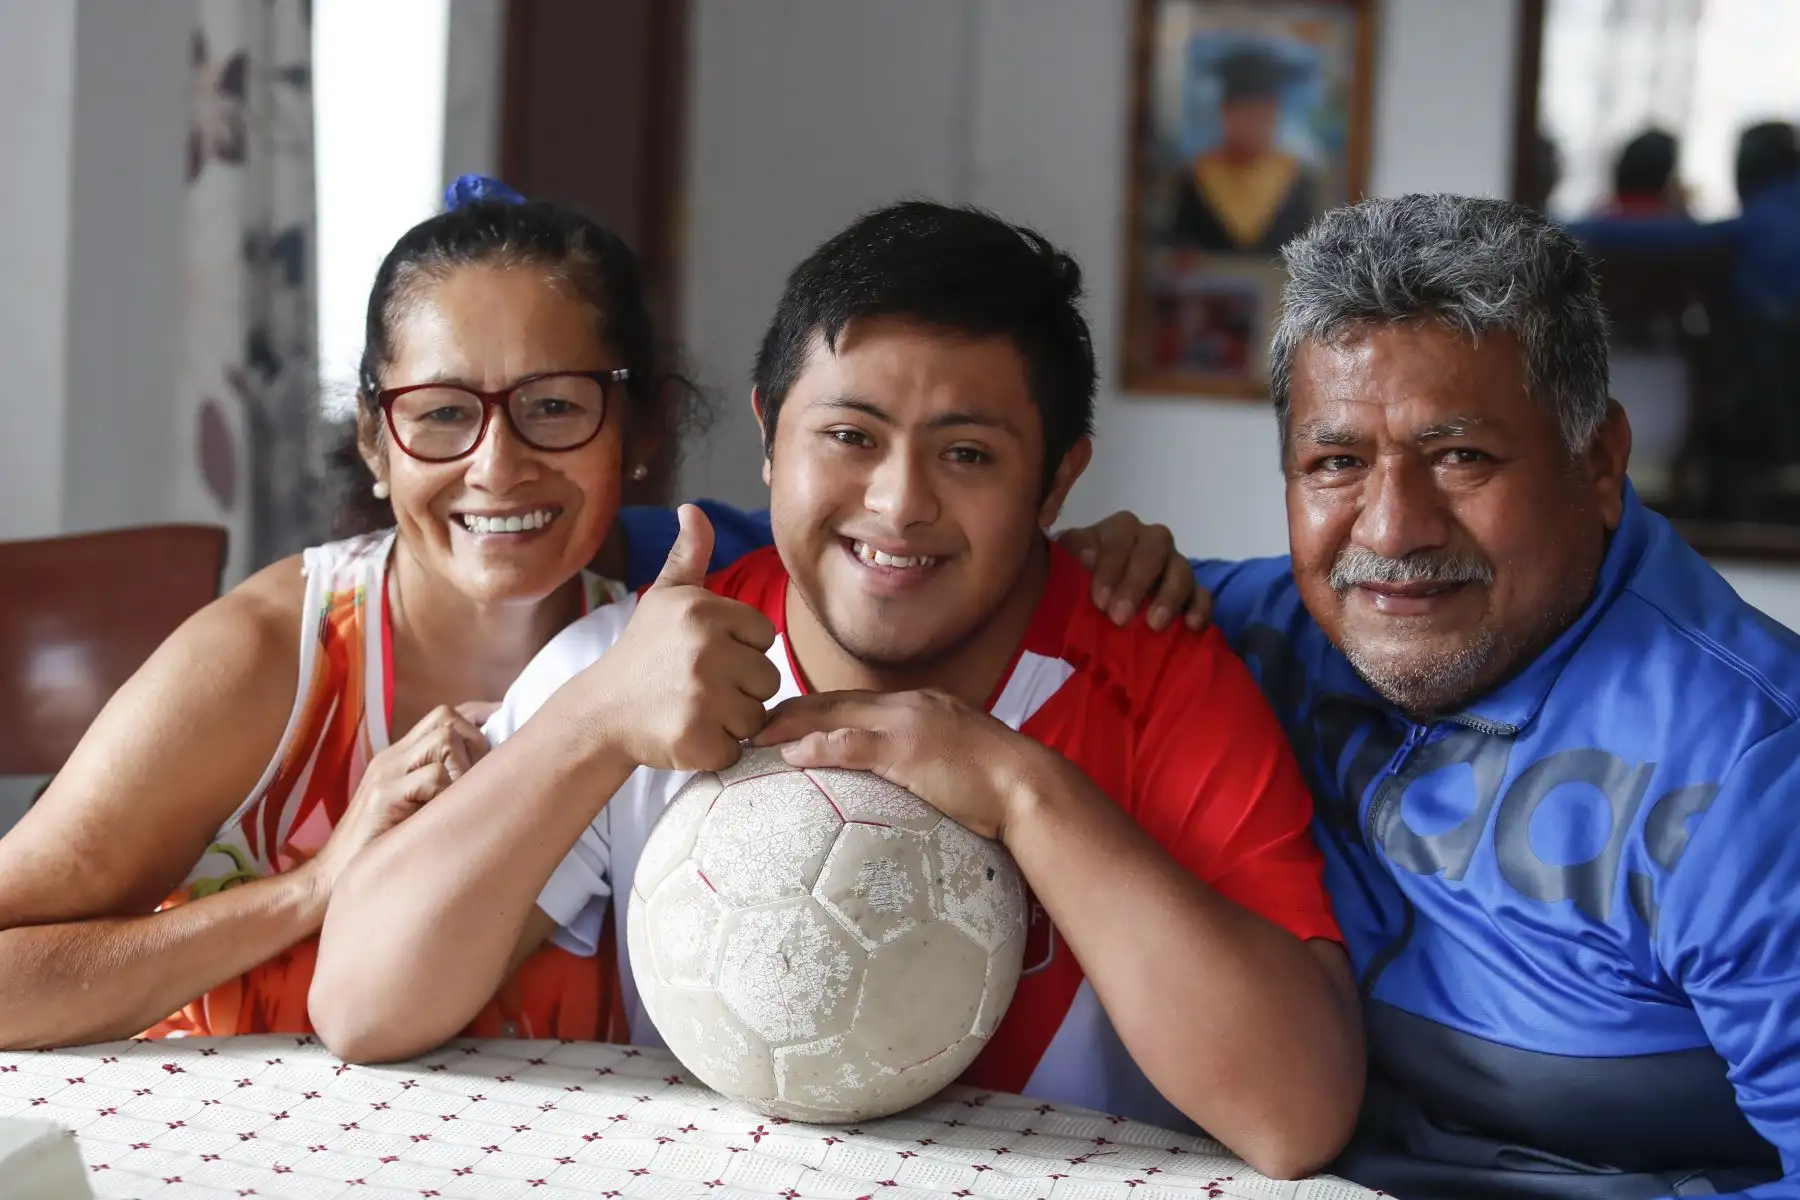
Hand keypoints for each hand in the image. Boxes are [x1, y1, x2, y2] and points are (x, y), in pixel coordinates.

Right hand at [305, 700, 495, 893]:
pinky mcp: (382, 798)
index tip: (504, 727)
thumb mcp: (415, 811)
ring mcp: (385, 775)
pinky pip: (433, 778)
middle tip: (484, 779)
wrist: (330, 880)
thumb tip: (492, 778)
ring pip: (444, 739)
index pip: (444, 716)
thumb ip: (441, 789)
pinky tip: (440, 819)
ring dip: (465, 767)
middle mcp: (392, 758)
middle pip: (446, 717)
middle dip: (476, 741)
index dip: (478, 718)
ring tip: (461, 800)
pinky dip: (448, 795)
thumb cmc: (382, 851)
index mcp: (399, 758)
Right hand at [573, 504, 780, 772]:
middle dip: (740, 688)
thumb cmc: (641, 654)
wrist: (600, 713)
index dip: (742, 650)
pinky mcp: (697, 739)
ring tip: (693, 709)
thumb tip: (694, 509)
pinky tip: (688, 734)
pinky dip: (718, 750)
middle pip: (768, 678)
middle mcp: (705, 649)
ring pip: (757, 716)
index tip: (707, 656)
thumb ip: (689, 555)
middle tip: (698, 687)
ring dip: (732, 721)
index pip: (764, 636)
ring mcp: (701, 697)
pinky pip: (737, 749)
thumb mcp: (664, 598)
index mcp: (703, 610)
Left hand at [755, 690, 1040, 840]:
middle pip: (835, 700)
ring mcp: (907, 724)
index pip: (855, 701)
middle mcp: (908, 705)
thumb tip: (906, 781)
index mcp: (919, 706)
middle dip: (790, 709)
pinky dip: (818, 746)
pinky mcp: (908, 750)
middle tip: (752, 721)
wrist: (1027, 785)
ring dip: (791, 724)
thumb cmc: (998, 785)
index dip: (815, 708)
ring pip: (835, 714)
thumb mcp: (957, 761)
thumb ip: (925, 762)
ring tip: (757, 736)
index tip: (784, 718)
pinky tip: (791, 755)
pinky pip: (852, 744)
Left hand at [1056, 511, 1210, 631]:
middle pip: (1154, 550)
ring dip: (1169, 596)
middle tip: (1120, 617)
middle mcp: (1149, 540)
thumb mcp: (1062, 566)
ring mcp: (1173, 564)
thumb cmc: (1072, 582)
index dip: (1110, 568)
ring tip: (1154, 625)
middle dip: (1137, 583)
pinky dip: (1200, 608)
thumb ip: (1069, 557)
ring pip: (1182, 569)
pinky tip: (1192, 626)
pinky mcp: (1190, 591)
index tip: (1099, 601)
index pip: (1118, 540)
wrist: (1087, 606)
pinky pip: (1203, 594)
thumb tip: (1087, 557)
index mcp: (1118, 530)